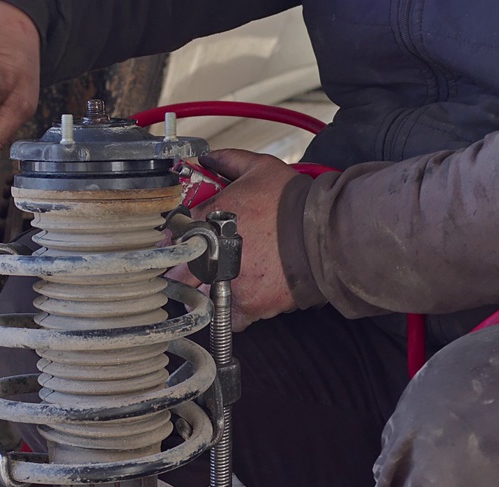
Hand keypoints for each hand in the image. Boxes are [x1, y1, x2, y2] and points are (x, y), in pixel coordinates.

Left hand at [167, 150, 299, 330]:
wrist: (323, 232)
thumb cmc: (293, 202)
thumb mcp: (261, 168)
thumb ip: (230, 160)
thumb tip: (210, 157)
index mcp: (209, 220)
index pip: (175, 234)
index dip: (177, 240)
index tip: (183, 245)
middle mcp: (213, 254)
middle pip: (180, 271)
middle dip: (185, 271)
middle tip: (194, 270)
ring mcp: (229, 282)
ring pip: (202, 297)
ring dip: (207, 293)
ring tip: (219, 286)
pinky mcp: (249, 304)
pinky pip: (230, 317)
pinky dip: (233, 312)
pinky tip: (241, 299)